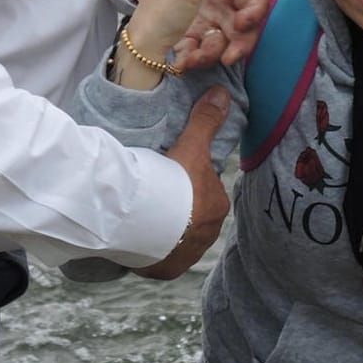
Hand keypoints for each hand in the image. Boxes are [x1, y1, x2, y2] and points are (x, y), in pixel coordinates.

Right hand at [134, 86, 231, 279]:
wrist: (142, 221)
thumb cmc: (171, 182)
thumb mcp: (190, 147)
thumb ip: (206, 121)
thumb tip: (223, 92)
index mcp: (217, 207)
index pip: (204, 193)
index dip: (186, 185)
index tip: (168, 180)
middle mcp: (208, 235)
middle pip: (192, 217)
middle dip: (177, 211)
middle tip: (153, 198)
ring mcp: (187, 256)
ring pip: (177, 239)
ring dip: (165, 231)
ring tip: (143, 218)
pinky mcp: (166, 270)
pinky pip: (161, 259)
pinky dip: (152, 251)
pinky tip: (139, 240)